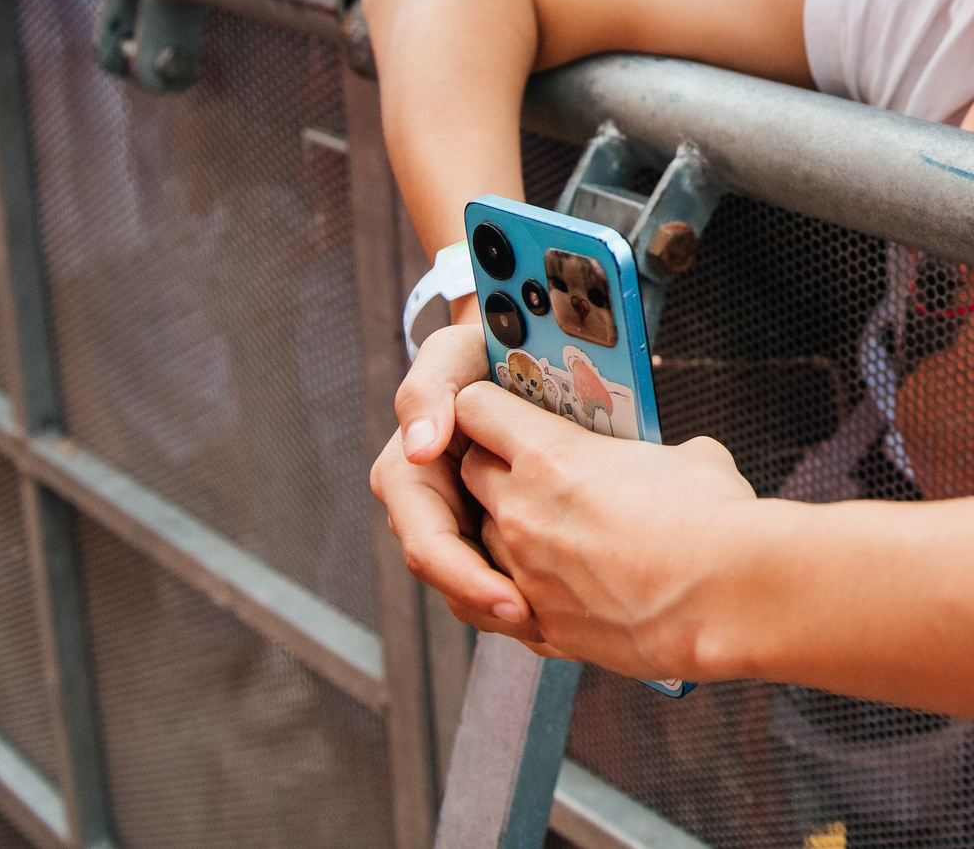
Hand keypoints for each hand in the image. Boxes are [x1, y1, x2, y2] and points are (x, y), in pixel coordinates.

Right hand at [372, 322, 539, 639]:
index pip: (426, 540)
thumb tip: (419, 446)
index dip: (462, 576)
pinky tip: (564, 605)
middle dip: (488, 604)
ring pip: (473, 584)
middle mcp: (430, 504)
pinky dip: (527, 590)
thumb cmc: (478, 347)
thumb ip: (427, 392)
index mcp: (409, 472)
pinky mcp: (497, 525)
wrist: (517, 347)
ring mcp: (462, 519)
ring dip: (506, 608)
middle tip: (536, 622)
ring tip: (553, 625)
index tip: (508, 598)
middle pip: (450, 576)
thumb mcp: (450, 355)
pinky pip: (504, 571)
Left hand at [456, 378, 756, 678]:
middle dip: (491, 465)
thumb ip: (651, 455)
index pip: (477, 411)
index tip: (503, 410)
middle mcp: (524, 512)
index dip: (489, 406)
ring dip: (505, 529)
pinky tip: (557, 582)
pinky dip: (521, 586)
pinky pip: (504, 600)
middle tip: (526, 468)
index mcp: (552, 456)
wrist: (728, 598)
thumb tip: (665, 462)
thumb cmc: (714, 519)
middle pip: (470, 474)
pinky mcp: (543, 624)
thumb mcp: (688, 457)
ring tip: (551, 530)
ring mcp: (527, 573)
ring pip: (481, 540)